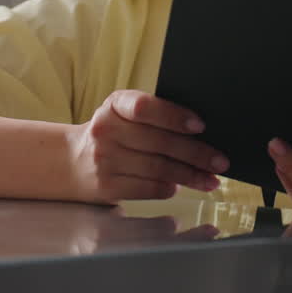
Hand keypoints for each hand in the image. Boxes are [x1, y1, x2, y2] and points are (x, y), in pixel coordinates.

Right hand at [66, 90, 229, 203]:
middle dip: (196, 153)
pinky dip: (169, 188)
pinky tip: (180, 186)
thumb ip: (153, 117)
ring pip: (158, 168)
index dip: (174, 116)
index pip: (145, 107)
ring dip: (190, 175)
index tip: (200, 126)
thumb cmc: (111, 134)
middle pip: (159, 142)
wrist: (71, 161)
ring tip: (210, 180)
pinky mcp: (107, 186)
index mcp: (114, 105)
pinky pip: (149, 188)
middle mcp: (106, 130)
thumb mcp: (122, 115)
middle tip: (220, 161)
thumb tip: (200, 135)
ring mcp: (105, 159)